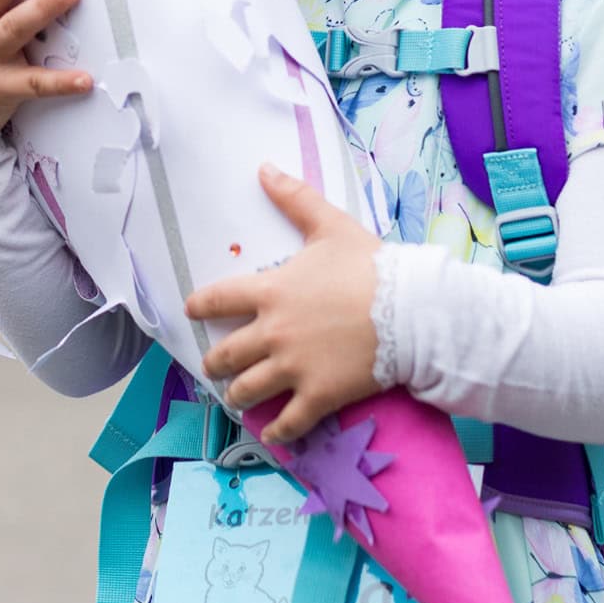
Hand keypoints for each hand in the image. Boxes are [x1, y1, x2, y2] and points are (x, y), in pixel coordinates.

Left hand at [187, 164, 384, 444]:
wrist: (411, 310)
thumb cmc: (371, 266)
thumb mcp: (331, 226)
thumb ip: (295, 199)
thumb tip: (264, 169)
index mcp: (270, 292)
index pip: (217, 300)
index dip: (200, 307)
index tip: (192, 312)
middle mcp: (272, 333)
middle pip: (226, 355)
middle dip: (215, 363)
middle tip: (214, 367)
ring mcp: (293, 368)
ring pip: (247, 390)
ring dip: (237, 395)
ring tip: (236, 398)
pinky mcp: (318, 396)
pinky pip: (288, 422)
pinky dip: (276, 431)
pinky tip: (271, 433)